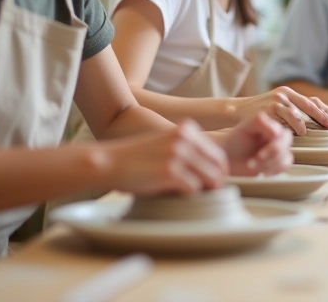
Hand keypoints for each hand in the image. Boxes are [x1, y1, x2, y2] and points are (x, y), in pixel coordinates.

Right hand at [105, 120, 227, 195]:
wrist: (108, 162)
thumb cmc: (136, 159)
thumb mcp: (166, 145)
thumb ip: (188, 152)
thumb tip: (214, 175)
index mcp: (186, 129)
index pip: (217, 153)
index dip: (219, 171)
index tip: (213, 184)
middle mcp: (185, 138)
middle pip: (218, 166)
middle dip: (217, 183)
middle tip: (209, 195)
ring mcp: (178, 153)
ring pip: (211, 178)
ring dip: (206, 192)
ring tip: (195, 199)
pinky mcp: (170, 171)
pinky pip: (194, 189)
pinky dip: (189, 197)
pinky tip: (177, 197)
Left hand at [220, 113, 293, 175]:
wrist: (228, 159)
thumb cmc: (234, 142)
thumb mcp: (245, 128)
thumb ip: (260, 122)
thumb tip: (277, 132)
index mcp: (270, 126)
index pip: (282, 134)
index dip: (274, 146)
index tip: (260, 154)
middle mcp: (276, 136)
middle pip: (286, 145)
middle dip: (271, 155)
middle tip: (256, 159)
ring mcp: (278, 149)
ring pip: (286, 157)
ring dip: (268, 164)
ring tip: (252, 165)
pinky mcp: (277, 161)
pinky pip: (284, 165)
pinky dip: (273, 170)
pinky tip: (261, 171)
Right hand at [233, 86, 327, 134]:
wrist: (238, 111)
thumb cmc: (261, 111)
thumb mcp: (278, 105)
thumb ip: (294, 108)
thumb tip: (317, 117)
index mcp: (288, 92)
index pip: (311, 100)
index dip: (323, 109)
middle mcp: (283, 94)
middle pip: (307, 105)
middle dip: (320, 115)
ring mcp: (275, 101)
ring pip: (295, 114)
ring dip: (303, 124)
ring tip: (306, 132)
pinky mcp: (267, 110)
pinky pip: (283, 121)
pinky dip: (291, 127)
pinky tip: (295, 134)